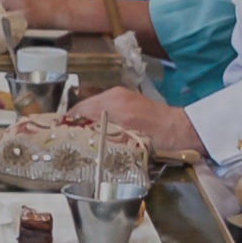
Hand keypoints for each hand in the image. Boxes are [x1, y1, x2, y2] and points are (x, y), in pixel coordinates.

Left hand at [0, 0, 52, 26]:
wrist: (65, 9)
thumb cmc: (49, 0)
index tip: (0, 11)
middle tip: (11, 18)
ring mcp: (19, 5)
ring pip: (0, 16)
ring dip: (4, 21)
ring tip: (17, 22)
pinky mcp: (24, 18)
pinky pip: (10, 26)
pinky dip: (12, 29)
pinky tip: (20, 27)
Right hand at [65, 89, 198, 156]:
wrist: (184, 132)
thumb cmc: (160, 138)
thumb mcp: (129, 141)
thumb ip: (103, 139)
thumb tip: (80, 145)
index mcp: (111, 102)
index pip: (77, 112)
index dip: (66, 126)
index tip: (57, 140)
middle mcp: (114, 96)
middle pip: (83, 111)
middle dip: (74, 127)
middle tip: (67, 146)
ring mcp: (121, 99)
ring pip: (93, 113)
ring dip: (86, 127)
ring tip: (80, 145)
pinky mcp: (128, 105)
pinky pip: (104, 113)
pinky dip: (98, 125)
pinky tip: (99, 139)